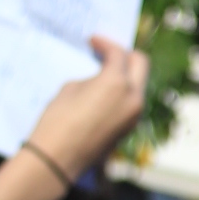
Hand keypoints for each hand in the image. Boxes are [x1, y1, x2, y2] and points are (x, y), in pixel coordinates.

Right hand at [30, 37, 148, 181]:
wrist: (57, 158)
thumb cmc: (58, 119)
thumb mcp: (71, 89)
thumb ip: (92, 79)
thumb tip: (100, 82)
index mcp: (118, 83)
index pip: (119, 54)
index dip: (105, 43)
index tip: (93, 40)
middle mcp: (134, 98)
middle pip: (141, 64)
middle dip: (126, 55)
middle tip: (108, 52)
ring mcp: (134, 115)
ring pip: (138, 85)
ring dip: (126, 75)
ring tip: (105, 72)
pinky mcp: (129, 128)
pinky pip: (132, 102)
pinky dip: (123, 92)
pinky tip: (105, 93)